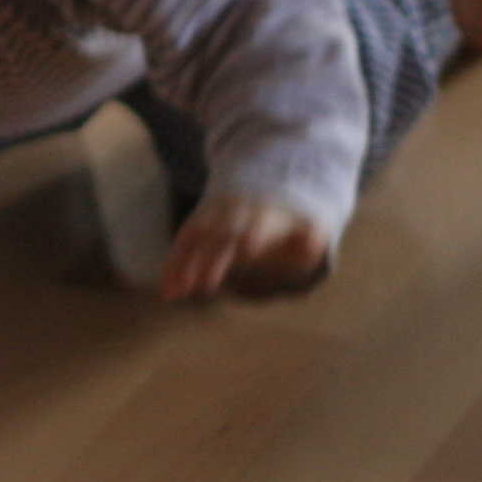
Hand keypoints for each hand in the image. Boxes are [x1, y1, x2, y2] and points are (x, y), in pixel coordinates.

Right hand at [158, 190, 332, 301]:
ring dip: (184, 266)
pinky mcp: (197, 228)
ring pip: (195, 240)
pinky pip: (182, 246)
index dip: (251, 234)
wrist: (259, 187)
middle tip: (205, 286)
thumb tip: (312, 246)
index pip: (255, 225)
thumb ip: (311, 238)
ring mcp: (212, 220)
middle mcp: (232, 216)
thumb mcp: (307, 224)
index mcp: (262, 216)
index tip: (247, 248)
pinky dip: (173, 266)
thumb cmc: (286, 221)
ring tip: (175, 294)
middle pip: (220, 237)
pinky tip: (168, 291)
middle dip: (211, 259)